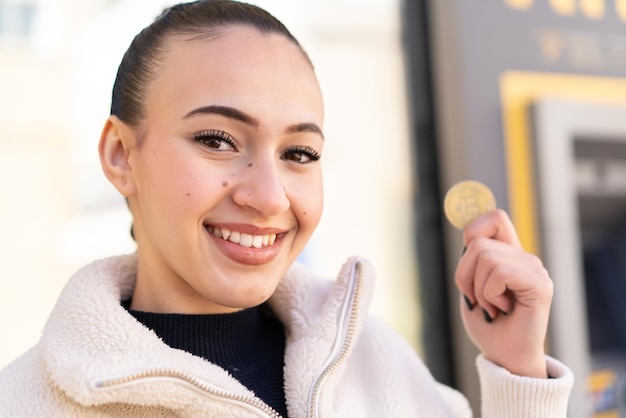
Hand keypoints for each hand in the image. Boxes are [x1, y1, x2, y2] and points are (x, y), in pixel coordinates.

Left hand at [455, 209, 551, 377]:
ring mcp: (534, 269)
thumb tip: (468, 236)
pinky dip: (489, 294)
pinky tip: (502, 309)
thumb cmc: (488, 325)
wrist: (506, 357)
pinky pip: (499, 273)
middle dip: (463, 273)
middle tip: (475, 298)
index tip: (467, 260)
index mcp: (509, 254)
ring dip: (477, 289)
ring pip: (485, 256)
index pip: (494, 217)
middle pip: (478, 240)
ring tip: (491, 306)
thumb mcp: (471, 286)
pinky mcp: (540, 285)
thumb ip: (472, 261)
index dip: (473, 230)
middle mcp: (524, 257)